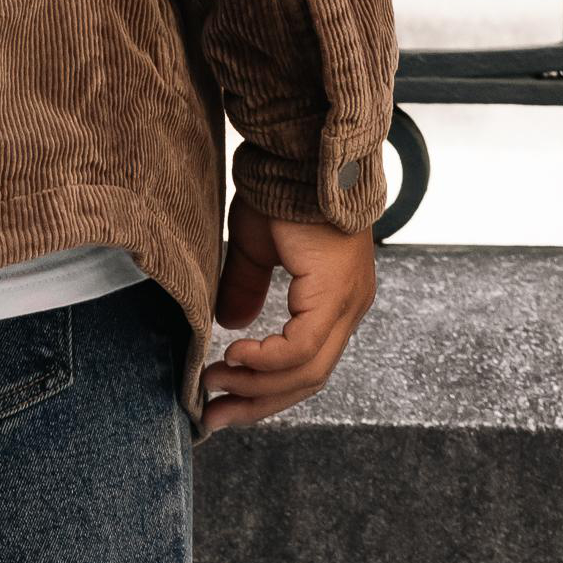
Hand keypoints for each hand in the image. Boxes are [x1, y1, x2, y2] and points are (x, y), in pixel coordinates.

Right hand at [201, 195, 376, 434]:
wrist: (300, 148)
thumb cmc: (281, 187)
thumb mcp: (257, 247)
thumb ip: (248, 287)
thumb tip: (234, 325)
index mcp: (336, 300)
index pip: (305, 367)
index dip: (264, 393)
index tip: (222, 403)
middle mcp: (350, 307)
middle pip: (307, 380)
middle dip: (256, 404)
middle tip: (213, 414)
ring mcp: (348, 302)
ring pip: (305, 372)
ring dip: (255, 387)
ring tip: (215, 384)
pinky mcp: (336, 293)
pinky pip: (300, 348)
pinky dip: (265, 361)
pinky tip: (234, 355)